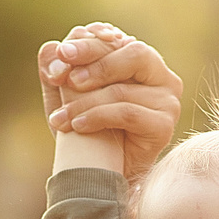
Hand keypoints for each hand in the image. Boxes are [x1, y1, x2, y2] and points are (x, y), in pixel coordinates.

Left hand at [38, 22, 182, 177]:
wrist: (100, 177)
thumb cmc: (86, 131)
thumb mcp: (64, 97)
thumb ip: (57, 71)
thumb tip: (50, 48)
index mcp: (138, 60)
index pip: (116, 40)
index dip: (89, 44)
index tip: (63, 53)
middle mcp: (160, 76)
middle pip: (133, 53)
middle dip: (95, 61)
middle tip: (65, 77)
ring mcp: (167, 101)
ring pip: (124, 89)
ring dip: (85, 102)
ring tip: (60, 118)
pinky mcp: (164, 126)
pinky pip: (128, 113)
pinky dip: (98, 117)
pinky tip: (77, 126)